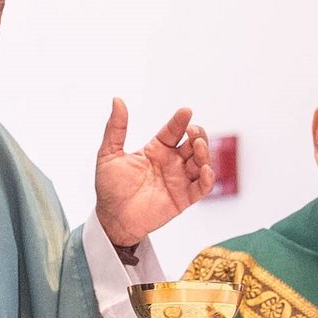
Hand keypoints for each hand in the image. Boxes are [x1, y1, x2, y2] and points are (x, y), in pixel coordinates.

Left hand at [94, 99, 214, 249]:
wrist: (112, 218)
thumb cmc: (109, 187)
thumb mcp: (108, 154)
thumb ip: (115, 128)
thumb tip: (117, 100)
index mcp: (155, 150)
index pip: (172, 131)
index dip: (180, 121)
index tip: (185, 111)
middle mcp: (170, 162)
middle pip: (192, 143)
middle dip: (197, 134)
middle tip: (193, 131)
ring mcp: (179, 179)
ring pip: (201, 162)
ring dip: (204, 152)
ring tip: (197, 146)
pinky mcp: (184, 198)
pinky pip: (203, 186)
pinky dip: (208, 177)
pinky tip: (205, 169)